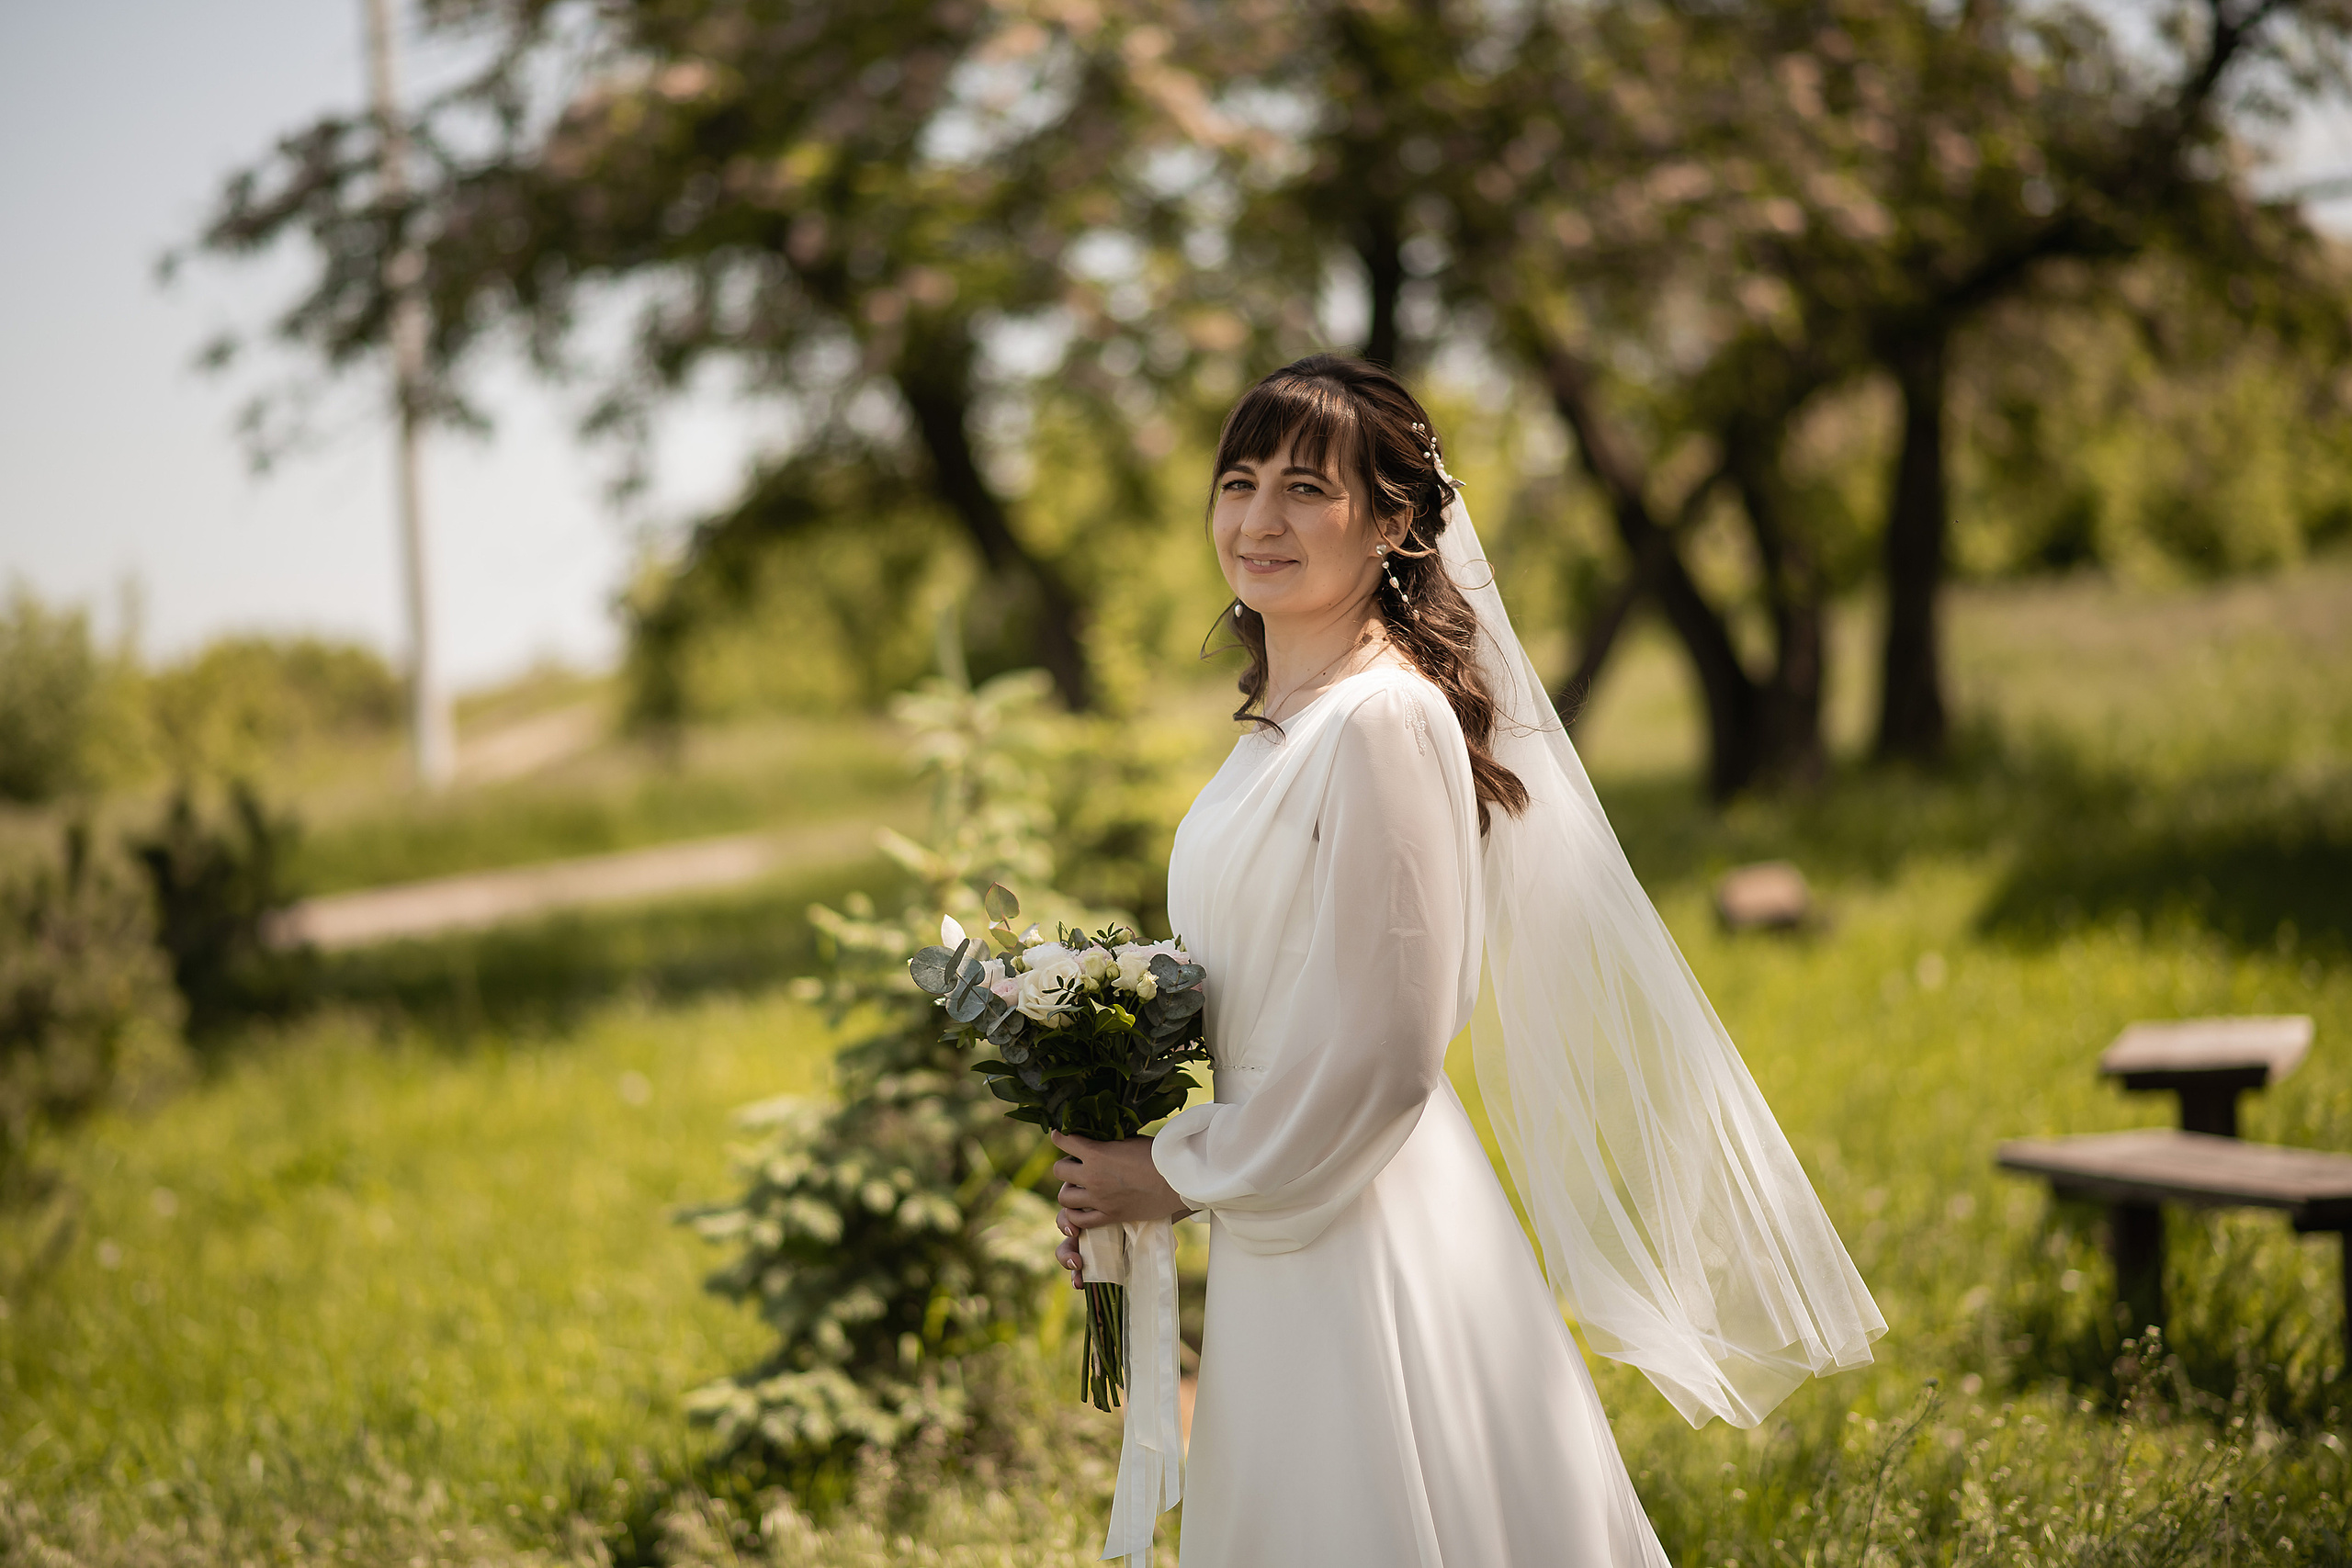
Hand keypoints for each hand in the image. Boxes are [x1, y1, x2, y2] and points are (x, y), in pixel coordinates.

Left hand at [1050, 1131, 1189, 1275]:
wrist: (1178, 1180)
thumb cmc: (1158, 1155)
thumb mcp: (1129, 1139)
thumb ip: (1108, 1142)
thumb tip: (1098, 1138)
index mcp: (1097, 1153)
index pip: (1065, 1141)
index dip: (1059, 1136)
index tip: (1058, 1135)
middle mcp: (1092, 1176)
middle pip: (1059, 1170)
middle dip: (1065, 1165)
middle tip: (1076, 1165)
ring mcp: (1099, 1199)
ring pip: (1064, 1197)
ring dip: (1069, 1189)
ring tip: (1078, 1187)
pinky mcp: (1109, 1216)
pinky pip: (1080, 1220)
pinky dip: (1076, 1214)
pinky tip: (1081, 1208)